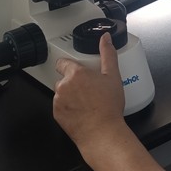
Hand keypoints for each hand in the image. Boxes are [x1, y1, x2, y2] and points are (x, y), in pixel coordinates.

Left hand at [53, 33, 126, 147]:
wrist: (102, 132)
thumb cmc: (108, 107)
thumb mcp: (113, 76)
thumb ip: (108, 54)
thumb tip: (105, 38)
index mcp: (76, 74)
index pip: (63, 62)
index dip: (71, 65)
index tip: (79, 71)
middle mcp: (64, 85)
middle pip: (64, 78)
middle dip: (74, 82)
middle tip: (89, 89)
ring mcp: (58, 100)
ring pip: (62, 93)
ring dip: (70, 95)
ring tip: (87, 102)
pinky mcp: (56, 114)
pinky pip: (60, 106)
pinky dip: (68, 107)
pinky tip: (81, 111)